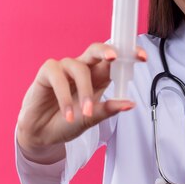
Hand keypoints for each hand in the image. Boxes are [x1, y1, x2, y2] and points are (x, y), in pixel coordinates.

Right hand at [16, 43, 145, 161]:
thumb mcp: (91, 119)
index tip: (142, 57)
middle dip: (107, 50)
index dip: (128, 55)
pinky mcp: (47, 73)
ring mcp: (64, 69)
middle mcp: (83, 69)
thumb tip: (130, 103)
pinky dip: (65, 97)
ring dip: (85, 91)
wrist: (42, 134)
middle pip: (96, 50)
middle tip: (114, 57)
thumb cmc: (68, 121)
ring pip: (79, 68)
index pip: (115, 61)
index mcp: (98, 76)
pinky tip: (68, 114)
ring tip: (85, 113)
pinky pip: (58, 77)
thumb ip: (108, 110)